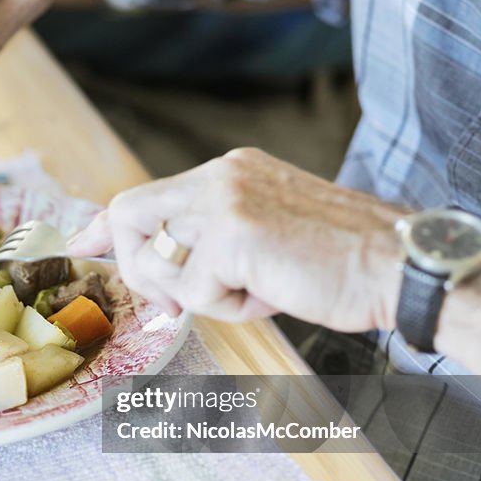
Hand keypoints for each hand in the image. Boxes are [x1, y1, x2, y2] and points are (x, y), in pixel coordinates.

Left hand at [67, 148, 407, 330]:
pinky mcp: (234, 234)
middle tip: (178, 301)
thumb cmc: (337, 263)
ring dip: (202, 295)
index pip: (143, 195)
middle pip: (131, 219)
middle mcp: (221, 175)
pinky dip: (232, 308)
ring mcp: (225, 201)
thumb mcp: (263, 236)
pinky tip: (273, 293)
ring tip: (258, 288)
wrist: (399, 266)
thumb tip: (160, 278)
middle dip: (143, 272)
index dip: (104, 226)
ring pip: (162, 262)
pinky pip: (195, 292)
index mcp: (229, 172)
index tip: (81, 244)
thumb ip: (210, 243)